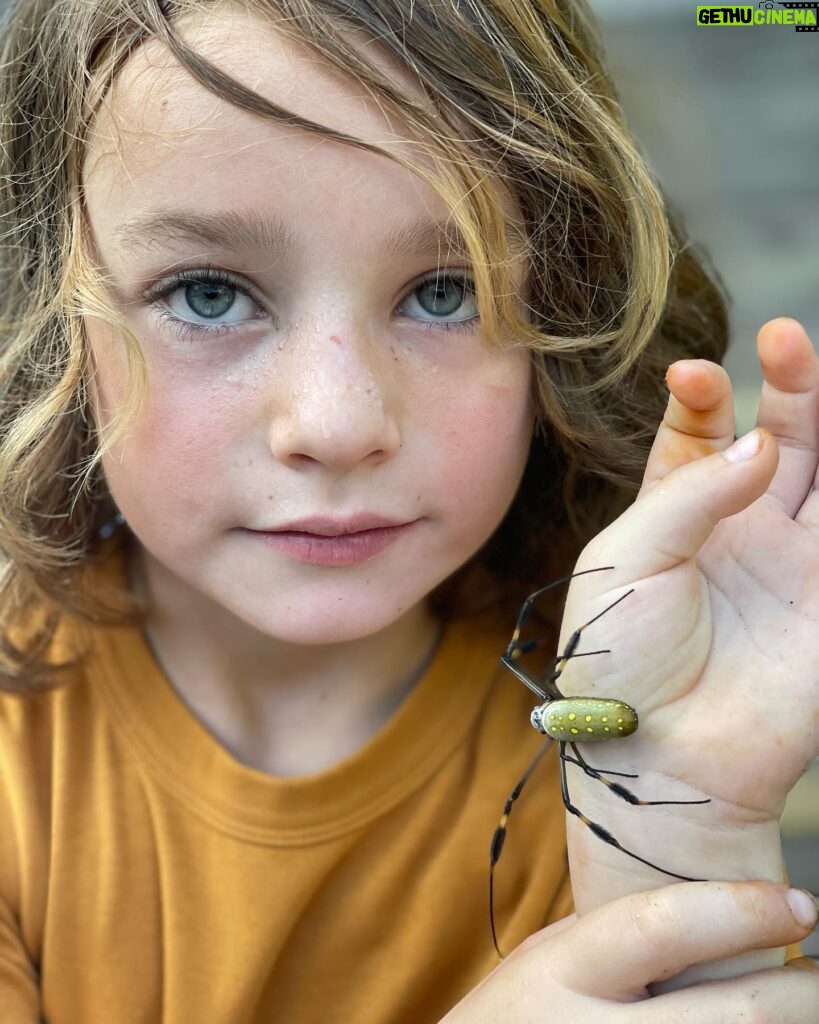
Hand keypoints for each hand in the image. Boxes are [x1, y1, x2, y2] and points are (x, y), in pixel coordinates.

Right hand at [441, 881, 818, 1022]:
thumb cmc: (520, 1014)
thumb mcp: (550, 956)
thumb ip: (619, 935)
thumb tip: (728, 909)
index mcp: (567, 971)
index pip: (662, 929)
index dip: (740, 913)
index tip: (801, 905)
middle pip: (736, 1016)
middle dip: (802, 995)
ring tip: (800, 1006)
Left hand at [544, 318, 818, 960]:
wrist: (657, 753)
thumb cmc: (619, 658)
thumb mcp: (624, 557)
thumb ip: (692, 493)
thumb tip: (762, 444)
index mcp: (673, 517)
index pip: (696, 437)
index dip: (701, 398)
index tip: (694, 376)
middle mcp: (738, 533)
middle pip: (778, 441)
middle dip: (788, 387)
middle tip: (785, 338)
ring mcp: (793, 566)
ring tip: (808, 368)